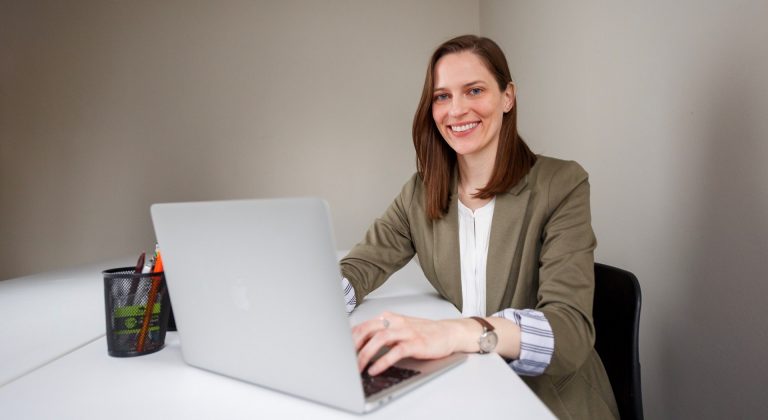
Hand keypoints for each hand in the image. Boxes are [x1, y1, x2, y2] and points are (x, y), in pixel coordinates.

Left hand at [351, 311, 466, 375]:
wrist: (449, 333)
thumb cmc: (423, 333)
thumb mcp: (399, 330)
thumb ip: (381, 334)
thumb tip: (358, 346)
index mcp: (389, 318)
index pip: (363, 325)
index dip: (349, 338)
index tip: (339, 350)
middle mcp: (396, 322)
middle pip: (368, 330)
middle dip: (353, 346)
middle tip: (345, 360)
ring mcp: (406, 332)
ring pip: (380, 339)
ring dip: (365, 354)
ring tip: (358, 367)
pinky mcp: (416, 343)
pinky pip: (396, 351)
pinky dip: (383, 361)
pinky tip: (375, 369)